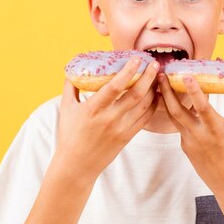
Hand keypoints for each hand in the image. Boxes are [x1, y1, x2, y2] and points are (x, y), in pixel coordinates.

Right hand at [55, 57, 160, 178]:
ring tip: (157, 76)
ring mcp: (121, 128)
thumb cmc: (69, 135)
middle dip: (148, 76)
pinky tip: (156, 95)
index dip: (128, 71)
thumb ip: (71, 87)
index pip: (115, 86)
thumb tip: (73, 69)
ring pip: (145, 105)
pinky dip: (153, 105)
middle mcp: (109, 118)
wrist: (77, 165)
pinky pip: (145, 118)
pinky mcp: (127, 137)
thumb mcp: (66, 108)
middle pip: (136, 94)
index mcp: (93, 108)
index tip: (137, 58)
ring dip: (153, 89)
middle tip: (154, 63)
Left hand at [157, 73, 223, 192]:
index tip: (186, 76)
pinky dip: (176, 112)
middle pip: (177, 111)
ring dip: (166, 99)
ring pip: (173, 117)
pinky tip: (173, 100)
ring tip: (162, 83)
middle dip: (167, 91)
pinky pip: (179, 126)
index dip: (194, 91)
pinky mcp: (184, 146)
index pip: (203, 107)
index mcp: (216, 129)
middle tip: (162, 74)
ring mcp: (188, 142)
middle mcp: (199, 135)